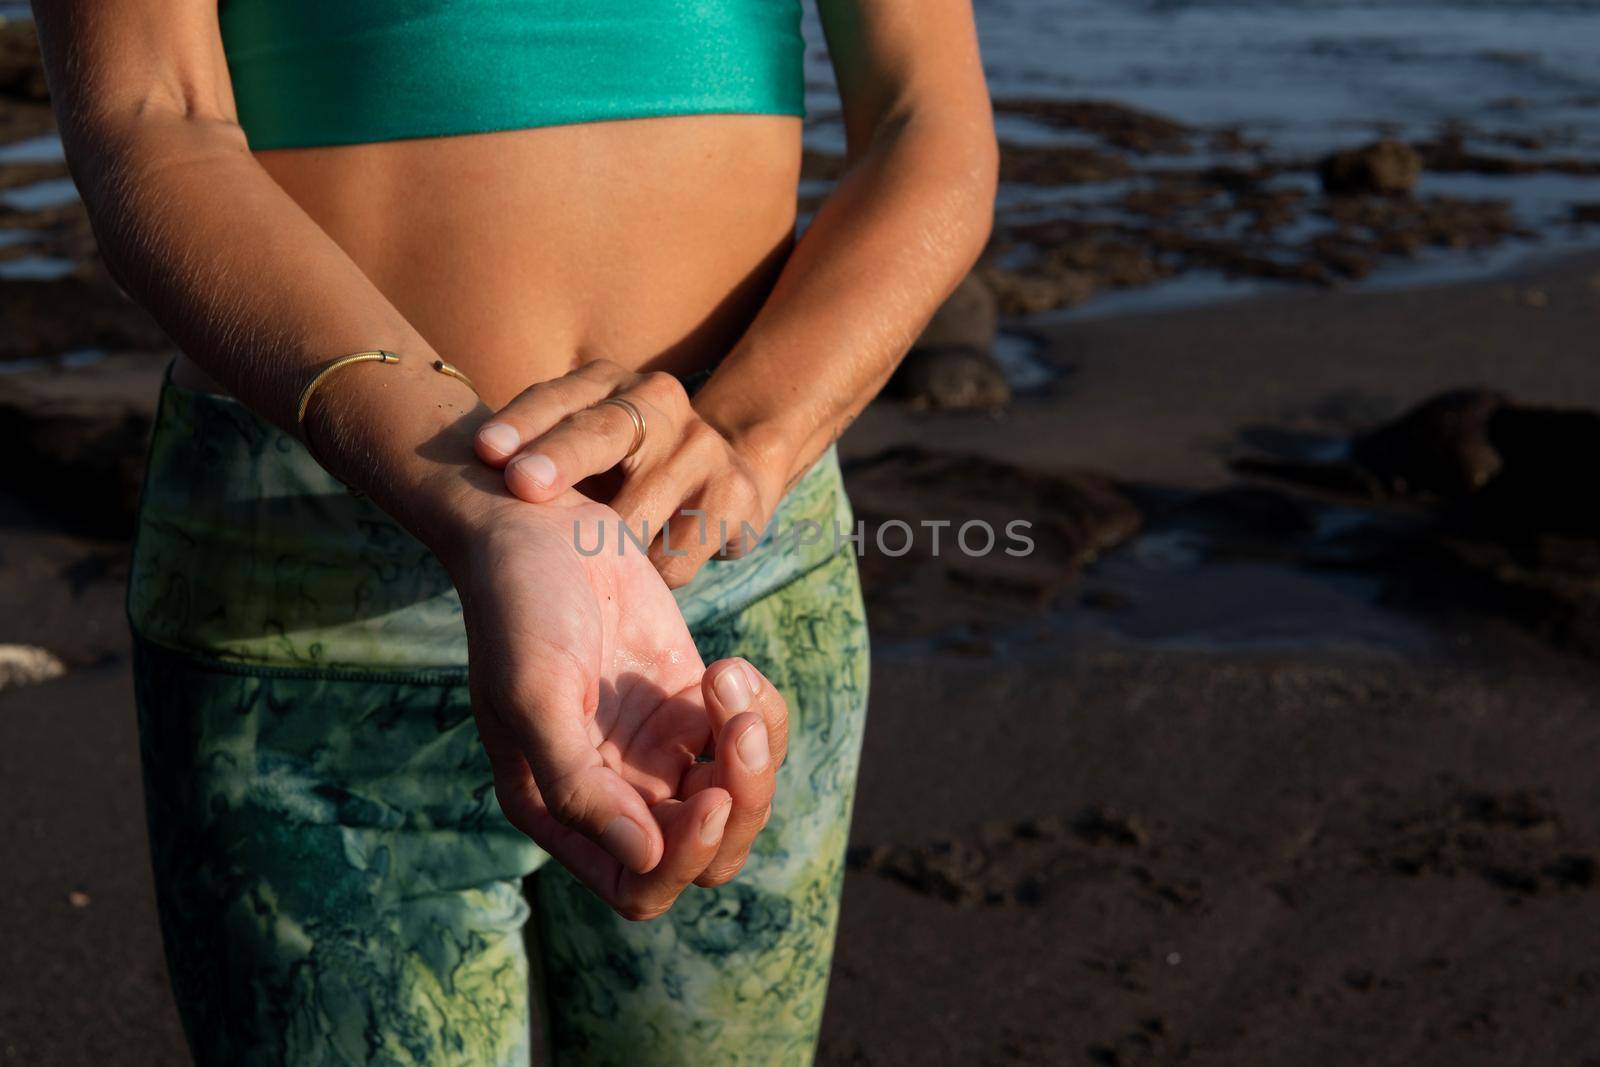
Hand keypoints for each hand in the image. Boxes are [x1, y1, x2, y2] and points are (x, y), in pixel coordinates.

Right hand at [442, 492, 789, 917]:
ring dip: (754, 748)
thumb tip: (644, 860)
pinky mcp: (692, 701)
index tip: (709, 794)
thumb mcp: (534, 695)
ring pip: (740, 796)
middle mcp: (614, 791)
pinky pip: (752, 735)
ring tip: (725, 677)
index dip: (686, 859)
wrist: (537, 527)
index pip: (639, 886)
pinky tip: (728, 665)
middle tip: (737, 731)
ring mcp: (658, 747)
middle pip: (707, 853)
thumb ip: (579, 786)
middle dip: (741, 803)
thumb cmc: (517, 608)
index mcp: (561, 809)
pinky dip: (760, 708)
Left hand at [472, 360, 785, 587]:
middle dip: (560, 457)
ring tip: (581, 568)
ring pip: (639, 511)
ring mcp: (702, 447)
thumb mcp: (583, 447)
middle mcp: (659, 401)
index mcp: (609, 384)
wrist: (731, 470)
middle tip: (522, 485)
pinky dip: (650, 574)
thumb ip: (532, 458)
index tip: (484, 451)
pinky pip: (676, 554)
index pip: (559, 397)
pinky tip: (641, 576)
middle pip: (603, 431)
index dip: (522, 422)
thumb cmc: (626, 469)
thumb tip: (453, 499)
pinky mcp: (736, 496)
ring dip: (603, 546)